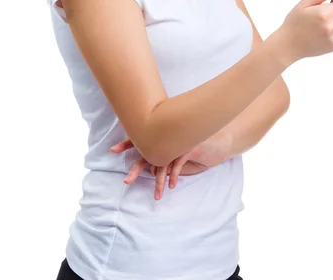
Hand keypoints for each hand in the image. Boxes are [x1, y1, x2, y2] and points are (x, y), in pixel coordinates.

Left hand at [110, 132, 228, 199]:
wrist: (219, 140)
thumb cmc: (197, 147)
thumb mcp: (178, 153)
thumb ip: (164, 159)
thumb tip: (150, 170)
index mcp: (163, 137)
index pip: (141, 139)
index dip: (127, 143)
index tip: (113, 149)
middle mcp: (169, 138)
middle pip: (147, 152)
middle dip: (136, 168)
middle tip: (127, 180)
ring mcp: (178, 141)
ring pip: (163, 162)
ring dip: (159, 180)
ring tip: (157, 195)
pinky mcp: (189, 146)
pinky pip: (177, 163)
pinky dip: (174, 175)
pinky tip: (172, 185)